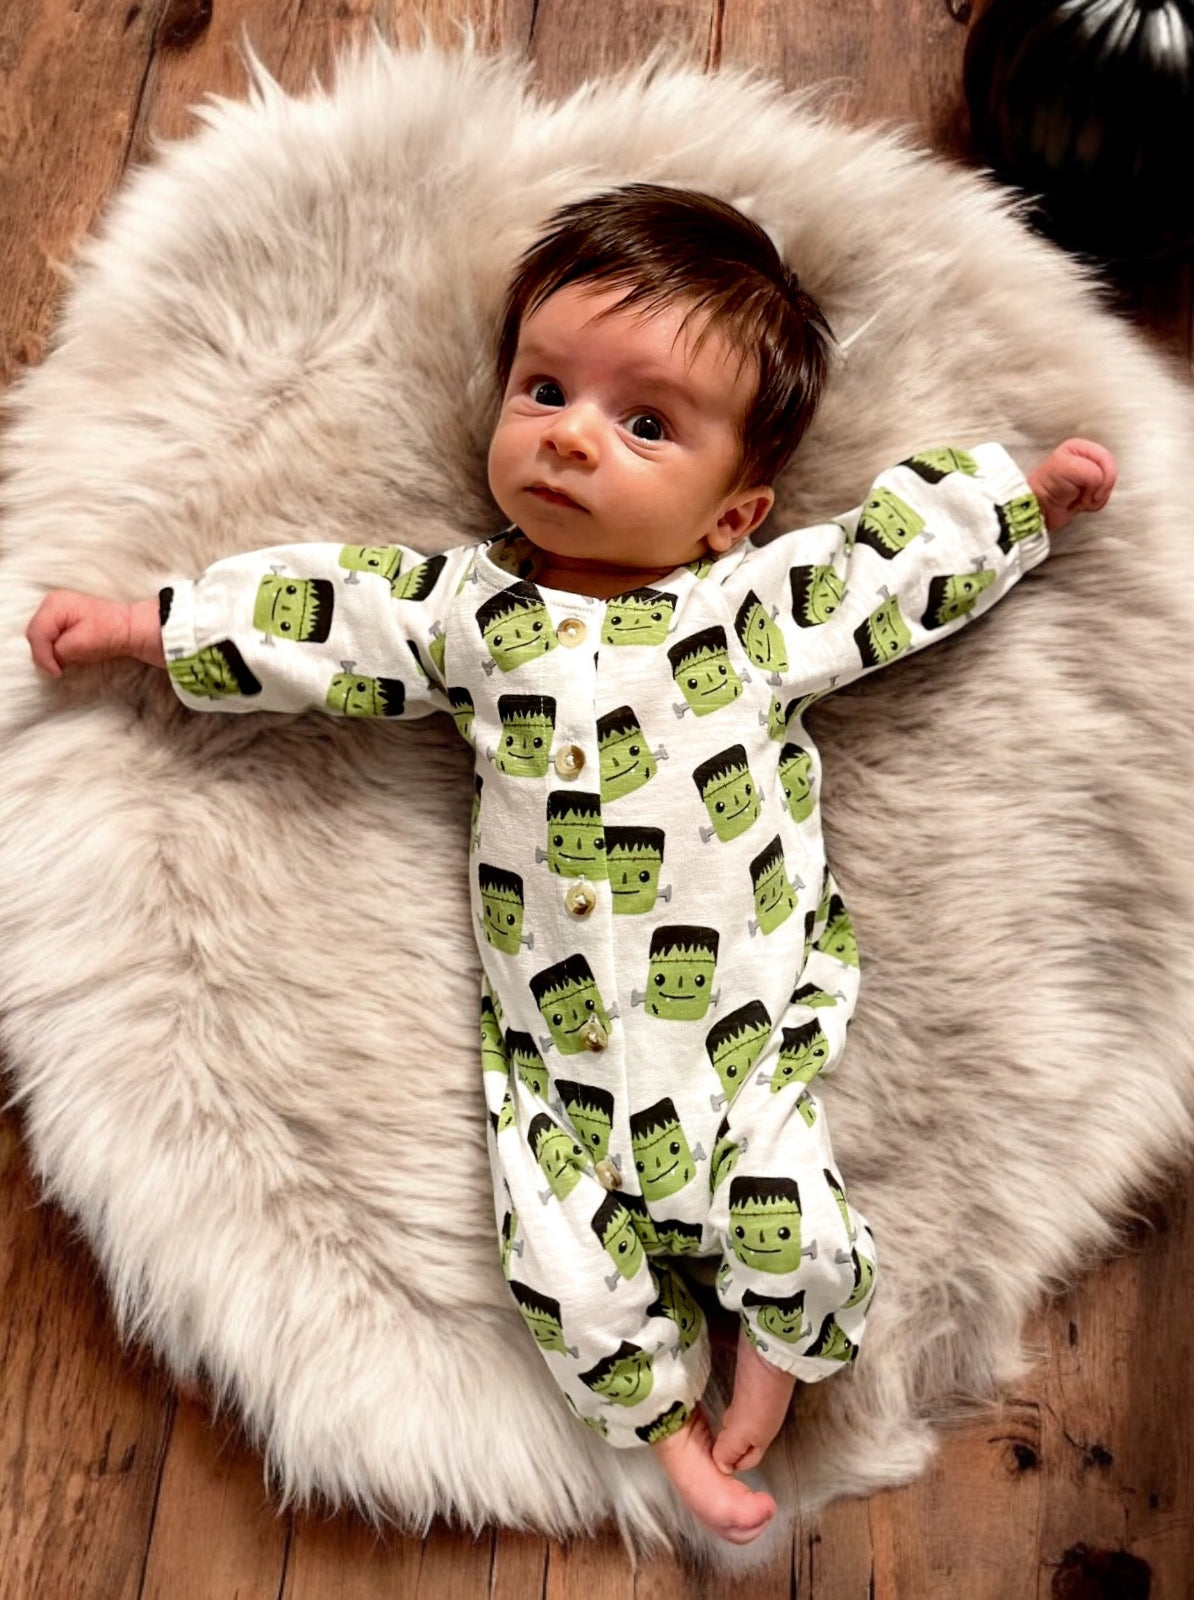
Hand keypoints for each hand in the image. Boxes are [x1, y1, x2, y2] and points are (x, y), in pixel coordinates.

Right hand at [26, 591, 164, 676]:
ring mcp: (55, 610)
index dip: (43, 656)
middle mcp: (51, 603)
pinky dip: (56, 648)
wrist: (129, 628)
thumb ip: (58, 652)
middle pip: (35, 635)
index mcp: (54, 604)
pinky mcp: (61, 620)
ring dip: (51, 652)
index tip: (57, 672)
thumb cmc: (109, 632)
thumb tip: (50, 660)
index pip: (36, 634)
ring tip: (68, 660)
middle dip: (46, 653)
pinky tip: (70, 654)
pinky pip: (50, 637)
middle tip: (60, 669)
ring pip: (42, 637)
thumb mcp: (79, 645)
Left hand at [1026, 438, 1116, 532]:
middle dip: (1101, 487)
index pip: (1106, 458)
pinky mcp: (1088, 491)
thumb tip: (1100, 482)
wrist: (1040, 509)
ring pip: (1108, 486)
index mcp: (1080, 447)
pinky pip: (1103, 497)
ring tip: (1080, 499)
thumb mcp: (1068, 469)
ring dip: (1096, 497)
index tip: (1092, 487)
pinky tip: (1081, 503)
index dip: (1104, 476)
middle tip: (1087, 495)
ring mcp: (1087, 476)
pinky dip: (1095, 504)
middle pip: (1110, 472)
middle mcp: (1085, 459)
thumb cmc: (1047, 487)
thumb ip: (1092, 471)